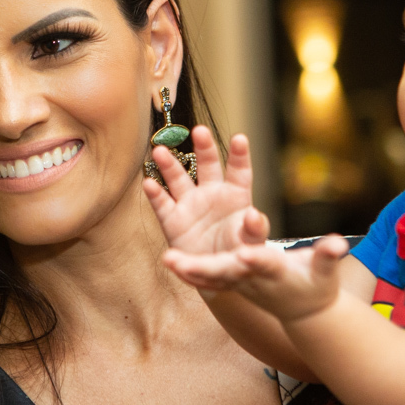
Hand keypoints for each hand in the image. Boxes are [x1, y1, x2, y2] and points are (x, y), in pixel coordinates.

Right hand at [142, 127, 268, 257]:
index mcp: (235, 196)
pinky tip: (148, 182)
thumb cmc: (238, 253)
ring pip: (178, 179)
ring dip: (169, 165)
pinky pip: (162, 204)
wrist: (216, 274)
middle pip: (207, 165)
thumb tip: (255, 215)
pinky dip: (155, 194)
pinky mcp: (173, 220)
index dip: (239, 156)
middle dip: (204, 148)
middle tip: (199, 131)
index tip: (240, 139)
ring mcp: (190, 205)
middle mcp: (211, 194)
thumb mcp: (251, 243)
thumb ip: (254, 229)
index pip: (239, 172)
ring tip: (159, 150)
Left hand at [165, 234, 349, 321]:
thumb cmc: (317, 285)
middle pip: (227, 274)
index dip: (256, 259)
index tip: (245, 252)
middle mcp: (253, 280)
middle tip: (182, 261)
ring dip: (189, 270)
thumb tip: (340, 244)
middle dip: (205, 268)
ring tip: (168, 260)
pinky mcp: (231, 285)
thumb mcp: (326, 271)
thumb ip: (327, 257)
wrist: (304, 313)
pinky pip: (206, 281)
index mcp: (276, 272)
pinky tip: (170, 263)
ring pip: (211, 278)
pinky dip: (188, 273)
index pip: (265, 264)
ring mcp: (240, 285)